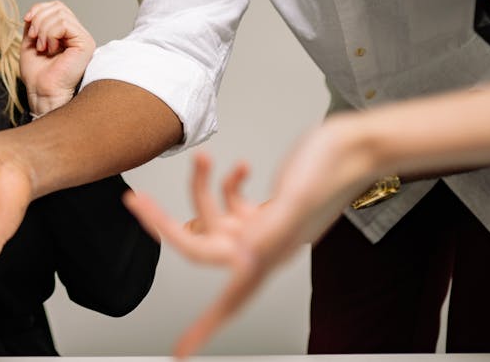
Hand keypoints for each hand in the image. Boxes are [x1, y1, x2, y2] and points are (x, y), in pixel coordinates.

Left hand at [20, 1, 95, 115]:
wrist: (41, 90)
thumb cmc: (37, 73)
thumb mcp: (31, 41)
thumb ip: (35, 23)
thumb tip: (35, 10)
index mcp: (67, 33)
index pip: (56, 6)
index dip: (39, 9)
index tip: (26, 21)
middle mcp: (77, 33)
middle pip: (58, 7)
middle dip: (39, 20)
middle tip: (35, 39)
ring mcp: (83, 38)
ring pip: (60, 14)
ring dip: (43, 30)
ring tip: (43, 48)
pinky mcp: (85, 43)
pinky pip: (64, 24)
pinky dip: (50, 35)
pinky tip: (50, 49)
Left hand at [124, 133, 371, 357]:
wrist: (355, 148)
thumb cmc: (333, 172)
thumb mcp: (297, 198)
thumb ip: (273, 229)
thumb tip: (247, 258)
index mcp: (269, 255)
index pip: (226, 300)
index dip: (203, 328)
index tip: (181, 352)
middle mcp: (262, 247)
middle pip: (198, 246)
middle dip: (164, 222)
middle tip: (134, 200)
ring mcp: (262, 229)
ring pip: (211, 218)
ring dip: (203, 188)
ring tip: (203, 160)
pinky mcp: (265, 210)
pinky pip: (232, 203)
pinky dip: (228, 185)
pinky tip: (238, 168)